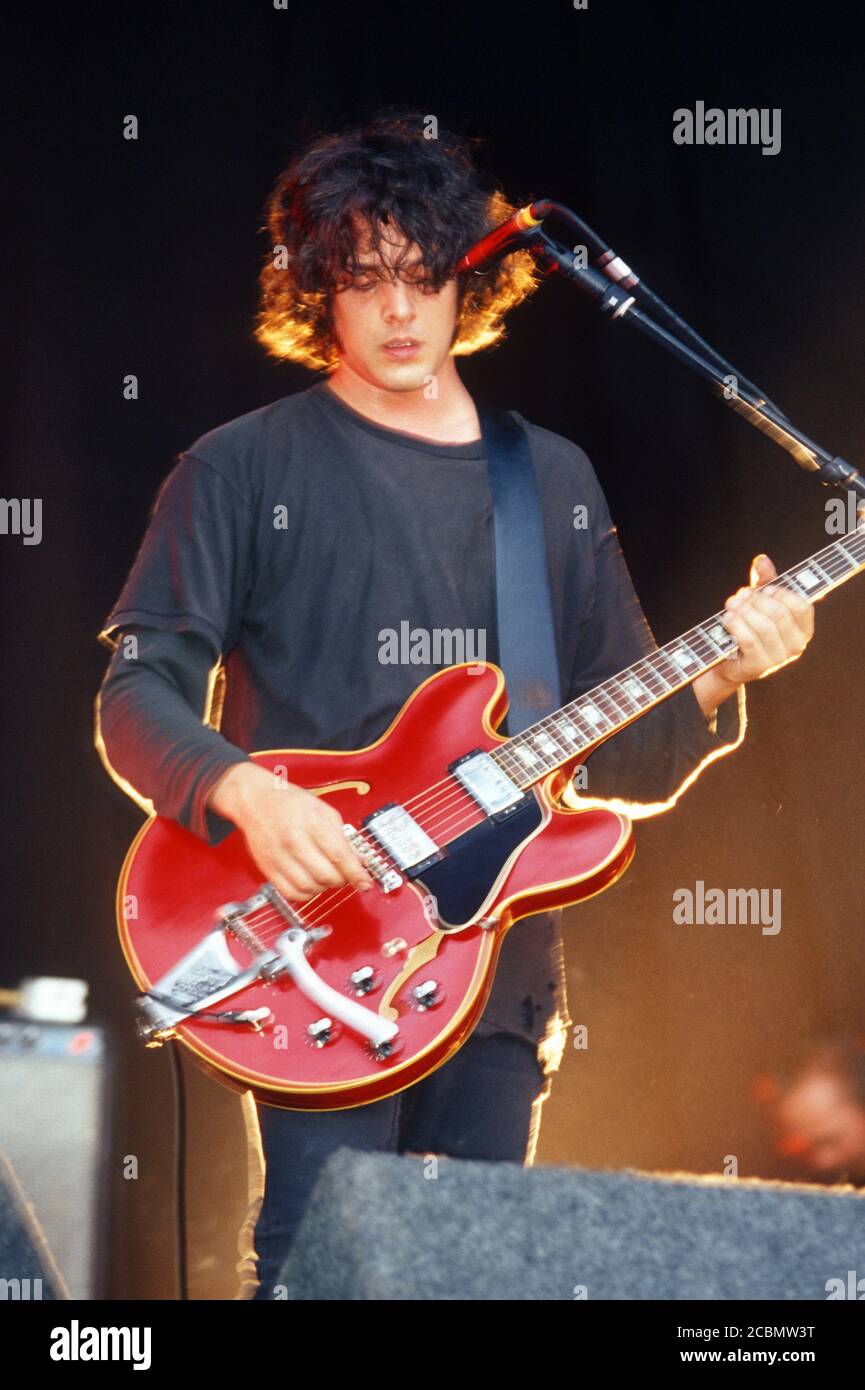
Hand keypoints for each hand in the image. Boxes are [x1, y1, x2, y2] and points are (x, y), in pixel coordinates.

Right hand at [207, 762, 373, 902]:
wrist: (255, 800)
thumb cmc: (290, 802)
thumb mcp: (323, 811)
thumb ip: (342, 837)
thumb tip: (359, 860)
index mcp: (311, 822)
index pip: (339, 855)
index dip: (356, 873)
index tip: (366, 882)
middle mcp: (293, 840)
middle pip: (326, 875)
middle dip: (342, 879)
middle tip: (344, 874)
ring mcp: (278, 856)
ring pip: (310, 888)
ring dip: (324, 887)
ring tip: (326, 876)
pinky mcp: (267, 868)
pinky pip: (291, 893)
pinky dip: (306, 894)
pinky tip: (310, 882)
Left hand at [716, 553, 814, 687]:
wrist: (730, 661)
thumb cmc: (750, 627)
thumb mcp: (760, 602)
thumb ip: (765, 580)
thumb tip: (762, 560)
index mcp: (804, 630)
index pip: (802, 606)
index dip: (782, 594)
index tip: (764, 588)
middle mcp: (796, 647)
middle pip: (779, 614)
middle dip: (757, 601)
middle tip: (741, 595)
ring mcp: (779, 660)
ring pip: (763, 627)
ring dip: (744, 611)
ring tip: (731, 604)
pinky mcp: (759, 667)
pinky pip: (749, 641)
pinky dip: (736, 626)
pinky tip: (727, 618)